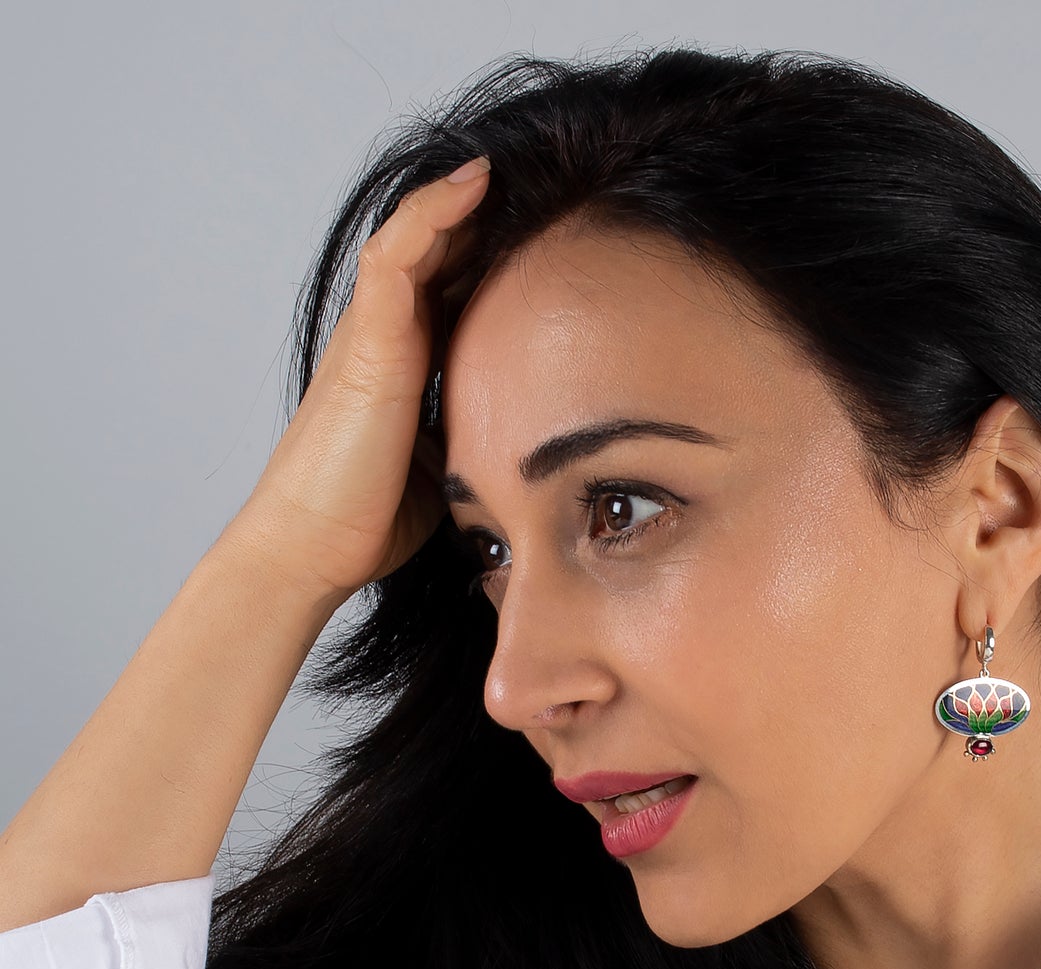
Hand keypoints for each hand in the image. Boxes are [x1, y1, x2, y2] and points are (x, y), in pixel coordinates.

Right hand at [224, 157, 490, 605]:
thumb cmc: (368, 517)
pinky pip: (396, 254)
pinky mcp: (369, 343)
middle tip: (534, 183)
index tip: (540, 234)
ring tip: (501, 164)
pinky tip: (475, 185)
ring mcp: (372, 334)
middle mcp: (384, 338)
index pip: (447, 290)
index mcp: (403, 365)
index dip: (486, 256)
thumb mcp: (442, 464)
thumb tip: (521, 444)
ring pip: (412, 237)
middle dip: (479, 218)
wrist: (313, 546)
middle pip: (433, 253)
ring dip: (456, 197)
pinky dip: (433, 212)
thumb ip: (470, 435)